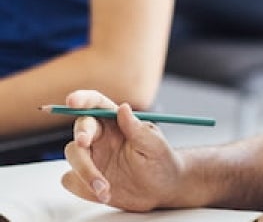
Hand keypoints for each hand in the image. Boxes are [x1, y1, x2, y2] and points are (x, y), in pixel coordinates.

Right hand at [59, 90, 184, 211]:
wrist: (161, 191)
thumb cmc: (161, 162)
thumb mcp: (155, 145)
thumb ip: (137, 128)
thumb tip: (123, 108)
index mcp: (117, 123)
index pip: (97, 104)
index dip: (83, 99)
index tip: (73, 100)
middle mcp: (100, 138)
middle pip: (80, 129)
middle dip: (81, 135)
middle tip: (84, 142)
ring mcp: (90, 158)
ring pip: (73, 156)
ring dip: (86, 172)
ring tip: (106, 189)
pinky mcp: (83, 179)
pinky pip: (71, 180)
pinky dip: (83, 188)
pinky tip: (104, 194)